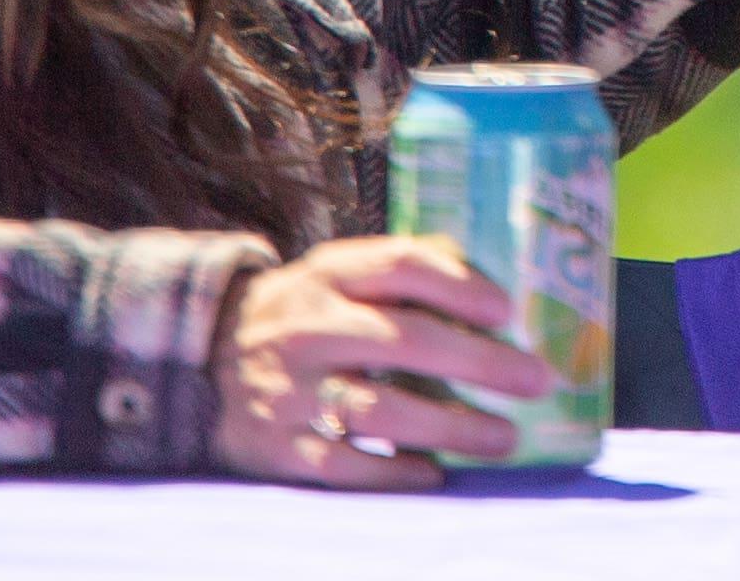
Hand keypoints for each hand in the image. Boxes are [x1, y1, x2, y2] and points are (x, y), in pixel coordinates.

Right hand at [210, 235, 552, 487]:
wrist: (203, 358)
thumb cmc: (307, 312)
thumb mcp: (342, 273)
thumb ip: (406, 274)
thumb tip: (499, 290)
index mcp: (330, 273)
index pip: (401, 266)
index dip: (461, 286)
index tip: (510, 312)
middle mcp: (308, 328)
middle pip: (404, 341)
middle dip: (479, 362)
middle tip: (536, 380)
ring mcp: (289, 390)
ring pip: (378, 410)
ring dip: (450, 426)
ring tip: (504, 437)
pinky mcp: (276, 446)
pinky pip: (342, 465)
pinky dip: (392, 471)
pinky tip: (435, 472)